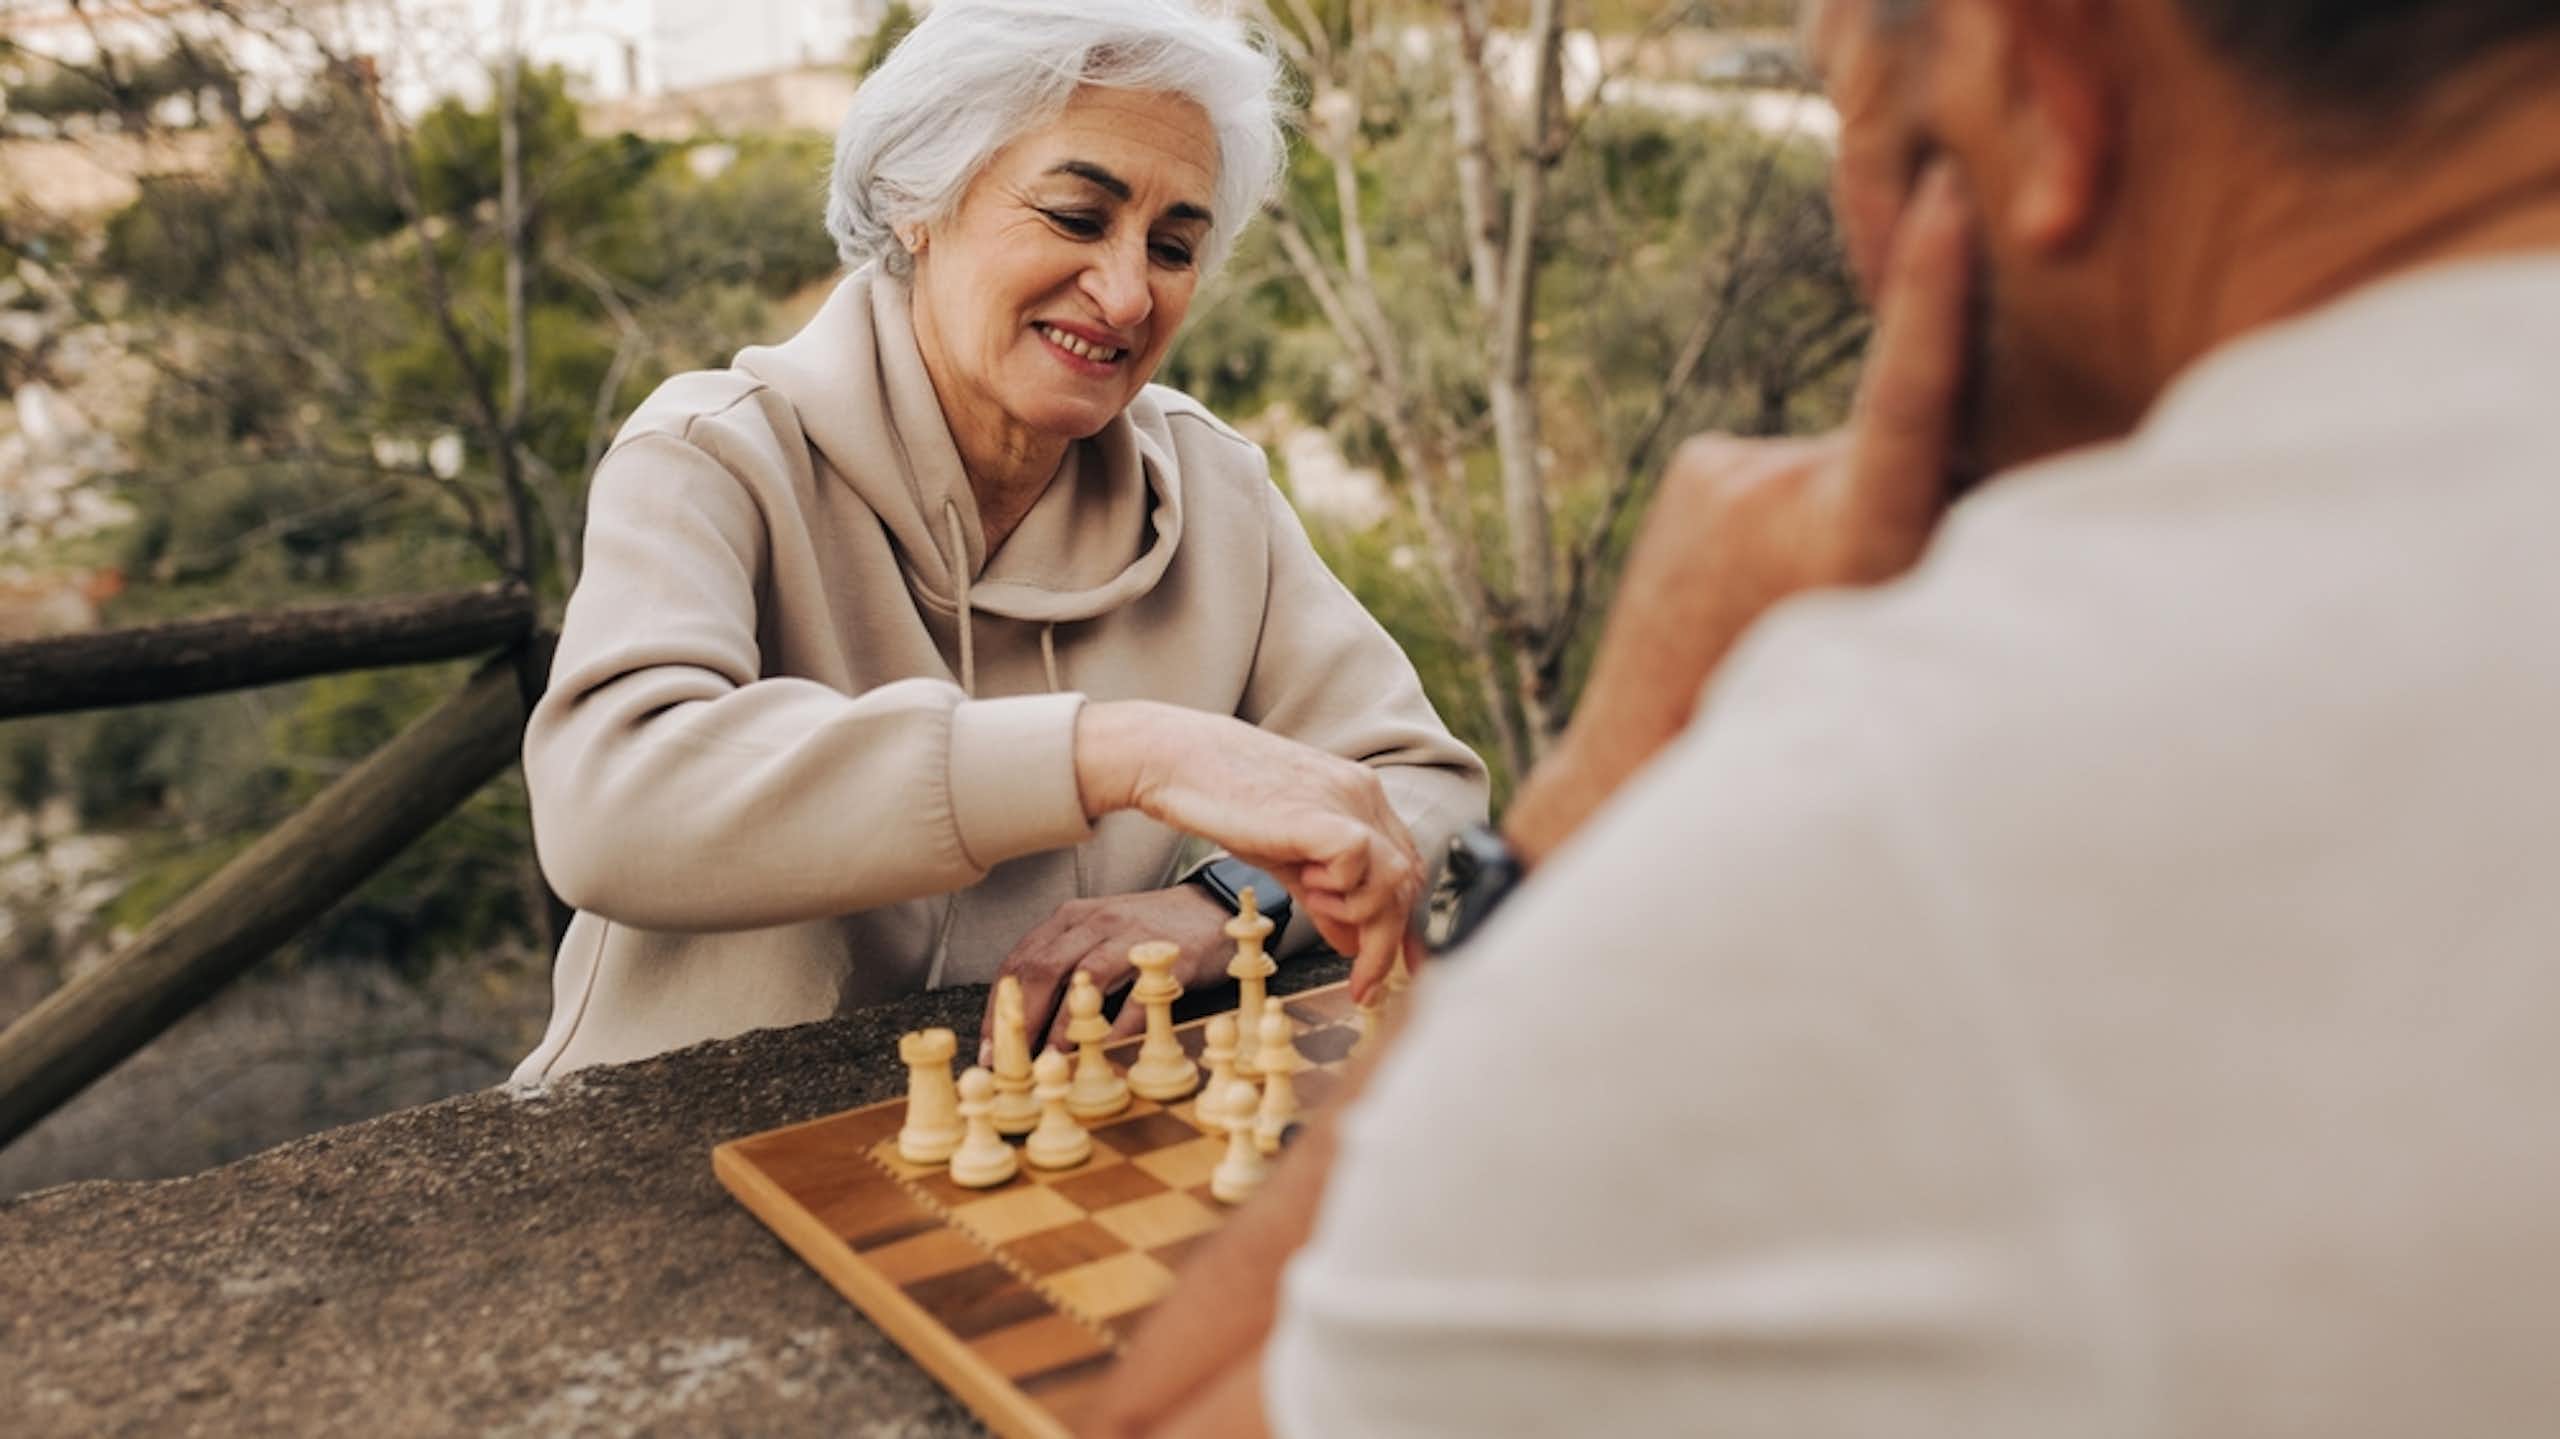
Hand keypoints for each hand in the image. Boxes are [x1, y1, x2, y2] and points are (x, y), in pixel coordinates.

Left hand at [980, 885, 1236, 1060]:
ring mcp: (1132, 935)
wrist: (1209, 909)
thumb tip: (1020, 1025)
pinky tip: (1104, 1054)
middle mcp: (1094, 921)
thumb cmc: (1144, 934)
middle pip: (1043, 969)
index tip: (990, 1050)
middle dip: (1021, 1020)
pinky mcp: (1170, 955)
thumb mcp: (1094, 939)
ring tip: (1051, 1063)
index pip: (1019, 963)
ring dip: (1064, 1026)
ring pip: (1085, 979)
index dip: (998, 1009)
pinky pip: (1138, 997)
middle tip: (1012, 1063)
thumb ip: (1060, 970)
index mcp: (1069, 919)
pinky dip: (1118, 1028)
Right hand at [1075, 702, 1424, 999]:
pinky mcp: (1321, 815)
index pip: (1408, 867)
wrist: (1177, 761)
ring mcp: (1347, 801)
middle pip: (1408, 880)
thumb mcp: (1285, 858)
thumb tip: (1351, 942)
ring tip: (1315, 903)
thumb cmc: (1224, 802)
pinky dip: (1341, 890)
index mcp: (1361, 798)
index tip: (1395, 964)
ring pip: (1396, 878)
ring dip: (1361, 914)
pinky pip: (1360, 864)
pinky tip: (1308, 884)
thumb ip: (1324, 898)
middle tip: (1364, 983)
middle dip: (1390, 942)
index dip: (1407, 922)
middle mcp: (1364, 795)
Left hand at [1505, 162, 1975, 864]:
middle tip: (1859, 586)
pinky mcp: (1700, 465)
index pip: (1907, 390)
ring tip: (1788, 597)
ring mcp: (1728, 469)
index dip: (1934, 292)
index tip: (1945, 199)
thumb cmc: (1785, 711)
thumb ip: (1932, 538)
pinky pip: (1781, 465)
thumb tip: (1960, 448)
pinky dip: (1787, 504)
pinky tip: (1749, 577)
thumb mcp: (1889, 638)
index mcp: (1847, 534)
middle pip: (1897, 444)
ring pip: (1836, 457)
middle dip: (1907, 486)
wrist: (1639, 757)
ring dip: (1836, 504)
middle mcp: (1782, 485)